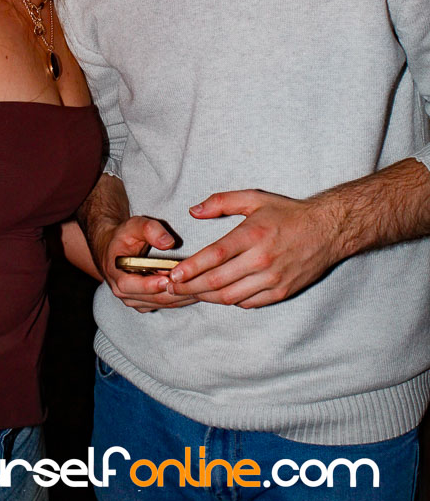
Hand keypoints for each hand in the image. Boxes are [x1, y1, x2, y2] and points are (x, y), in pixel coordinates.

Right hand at [102, 215, 197, 312]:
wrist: (116, 250)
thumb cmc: (124, 236)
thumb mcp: (133, 226)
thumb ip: (149, 230)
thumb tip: (168, 242)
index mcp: (116, 274)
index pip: (130, 286)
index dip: (149, 284)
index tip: (166, 278)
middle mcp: (124, 293)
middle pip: (152, 297)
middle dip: (174, 290)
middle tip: (195, 282)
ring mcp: (136, 300)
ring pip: (163, 302)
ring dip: (182, 296)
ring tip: (201, 286)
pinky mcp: (147, 303)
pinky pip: (166, 303)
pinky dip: (182, 298)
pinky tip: (198, 290)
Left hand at [167, 189, 343, 307]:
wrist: (328, 230)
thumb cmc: (288, 213)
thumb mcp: (254, 198)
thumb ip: (221, 202)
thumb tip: (194, 211)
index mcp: (252, 234)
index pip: (214, 255)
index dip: (191, 268)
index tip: (174, 274)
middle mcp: (262, 259)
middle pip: (217, 281)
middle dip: (190, 287)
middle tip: (172, 287)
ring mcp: (272, 279)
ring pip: (230, 296)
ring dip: (206, 297)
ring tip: (190, 292)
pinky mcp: (281, 292)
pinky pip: (248, 303)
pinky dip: (230, 301)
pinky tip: (219, 294)